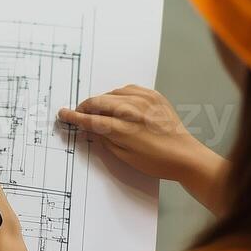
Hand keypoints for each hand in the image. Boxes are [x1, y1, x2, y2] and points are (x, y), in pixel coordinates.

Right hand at [58, 85, 228, 211]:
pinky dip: (119, 94)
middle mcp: (134, 111)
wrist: (186, 155)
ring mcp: (145, 100)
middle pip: (99, 102)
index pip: (92, 120)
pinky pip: (129, 88)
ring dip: (103, 101)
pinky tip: (118, 103)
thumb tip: (90, 129)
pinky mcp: (154, 95)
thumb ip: (105, 140)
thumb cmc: (156, 161)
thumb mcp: (126, 156)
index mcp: (125, 129)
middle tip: (80, 114)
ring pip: (112, 93)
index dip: (75, 117)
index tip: (64, 114)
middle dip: (86, 107)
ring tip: (101, 111)